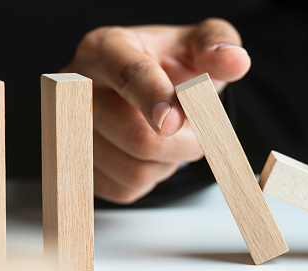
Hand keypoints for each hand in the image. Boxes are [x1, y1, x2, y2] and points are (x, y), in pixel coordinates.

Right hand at [60, 18, 250, 203]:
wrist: (141, 91)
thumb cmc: (165, 67)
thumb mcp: (195, 45)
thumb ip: (216, 44)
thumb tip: (235, 61)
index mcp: (106, 49)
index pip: (128, 76)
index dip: (154, 99)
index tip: (174, 121)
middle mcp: (80, 89)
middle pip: (137, 137)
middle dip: (184, 143)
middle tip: (198, 131)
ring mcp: (73, 131)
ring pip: (134, 170)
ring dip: (167, 163)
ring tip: (167, 138)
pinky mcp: (80, 166)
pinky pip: (125, 189)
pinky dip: (149, 178)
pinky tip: (147, 154)